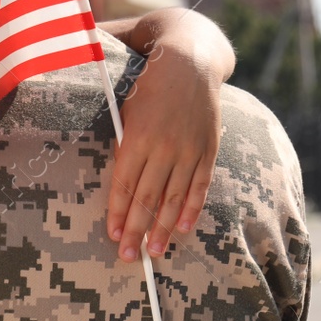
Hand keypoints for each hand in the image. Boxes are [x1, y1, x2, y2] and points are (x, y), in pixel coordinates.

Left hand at [107, 43, 222, 260]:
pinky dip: (191, 208)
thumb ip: (120, 145)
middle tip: (128, 257)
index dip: (119, 213)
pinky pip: (199, 184)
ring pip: (174, 197)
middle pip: (147, 197)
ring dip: (163, 227)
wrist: (188, 63)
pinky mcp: (208, 149)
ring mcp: (188, 150)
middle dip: (137, 230)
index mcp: (137, 138)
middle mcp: (164, 147)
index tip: (113, 236)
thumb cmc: (147, 87)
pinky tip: (182, 228)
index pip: (125, 185)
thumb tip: (114, 179)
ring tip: (154, 252)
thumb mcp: (125, 110)